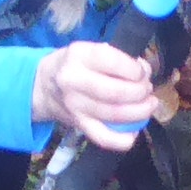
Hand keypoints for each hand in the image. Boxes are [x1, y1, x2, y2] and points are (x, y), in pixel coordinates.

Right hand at [32, 43, 158, 149]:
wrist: (43, 86)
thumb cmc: (74, 64)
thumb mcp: (88, 50)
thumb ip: (116, 57)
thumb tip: (145, 71)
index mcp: (78, 55)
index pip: (112, 61)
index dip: (135, 69)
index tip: (142, 71)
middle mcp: (73, 80)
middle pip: (117, 92)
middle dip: (141, 92)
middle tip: (147, 89)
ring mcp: (75, 106)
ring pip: (116, 115)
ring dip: (140, 112)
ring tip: (148, 105)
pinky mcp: (79, 125)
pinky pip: (104, 138)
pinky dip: (124, 139)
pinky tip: (134, 131)